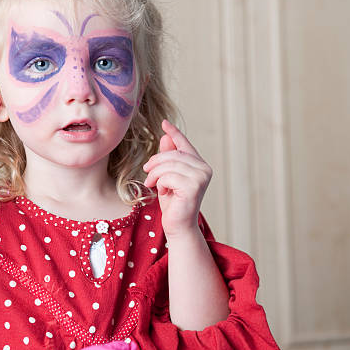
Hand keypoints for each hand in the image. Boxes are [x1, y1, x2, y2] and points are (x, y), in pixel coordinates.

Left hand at [142, 120, 212, 236]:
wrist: (177, 226)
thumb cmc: (173, 203)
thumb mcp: (167, 177)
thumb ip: (168, 159)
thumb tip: (165, 137)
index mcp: (199, 165)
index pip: (185, 145)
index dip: (174, 133)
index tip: (164, 123)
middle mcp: (204, 169)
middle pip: (173, 154)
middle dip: (155, 161)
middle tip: (146, 172)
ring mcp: (201, 178)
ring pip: (169, 165)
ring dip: (155, 174)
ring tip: (151, 184)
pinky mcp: (194, 187)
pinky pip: (168, 176)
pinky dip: (160, 183)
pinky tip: (162, 192)